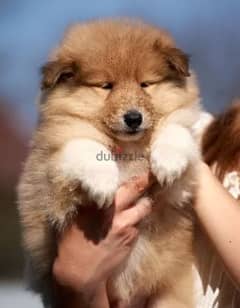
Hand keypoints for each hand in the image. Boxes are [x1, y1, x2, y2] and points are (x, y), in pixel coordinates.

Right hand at [53, 174, 151, 304]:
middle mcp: (115, 212)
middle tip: (152, 174)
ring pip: (143, 208)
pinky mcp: (132, 239)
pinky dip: (137, 220)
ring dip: (144, 202)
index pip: (118, 184)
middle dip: (144, 180)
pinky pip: (139, 224)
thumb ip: (88, 202)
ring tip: (147, 198)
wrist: (80, 274)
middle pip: (135, 190)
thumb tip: (96, 190)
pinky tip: (133, 220)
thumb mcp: (74, 218)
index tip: (140, 168)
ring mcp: (127, 226)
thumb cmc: (71, 244)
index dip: (131, 176)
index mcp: (98, 204)